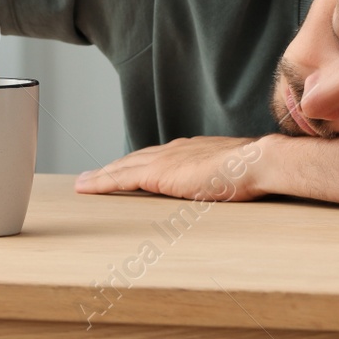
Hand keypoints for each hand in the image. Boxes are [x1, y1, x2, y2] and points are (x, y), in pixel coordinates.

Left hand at [74, 137, 267, 201]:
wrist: (255, 162)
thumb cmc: (253, 172)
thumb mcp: (233, 175)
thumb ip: (222, 179)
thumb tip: (227, 189)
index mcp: (191, 150)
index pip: (157, 158)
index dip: (138, 164)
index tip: (127, 169)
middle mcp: (173, 150)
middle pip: (134, 160)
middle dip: (113, 167)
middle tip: (92, 176)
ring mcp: (164, 160)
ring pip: (122, 167)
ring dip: (101, 175)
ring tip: (83, 183)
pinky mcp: (157, 173)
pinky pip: (121, 178)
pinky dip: (102, 182)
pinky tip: (87, 188)